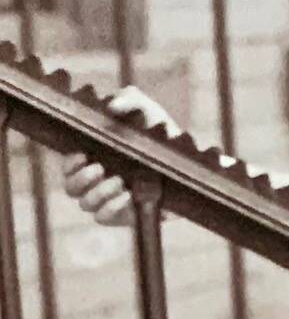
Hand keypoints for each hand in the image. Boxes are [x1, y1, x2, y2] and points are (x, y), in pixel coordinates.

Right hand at [60, 86, 177, 227]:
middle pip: (71, 188)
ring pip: (86, 204)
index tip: (83, 155)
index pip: (68, 166)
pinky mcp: (125, 215)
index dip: (69, 163)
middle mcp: (97, 181)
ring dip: (100, 193)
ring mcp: (110, 200)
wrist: (190, 159)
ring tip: (120, 181)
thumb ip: (129, 100)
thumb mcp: (145, 110)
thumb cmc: (159, 132)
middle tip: (100, 168)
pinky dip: (112, 208)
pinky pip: (104, 218)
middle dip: (82, 179)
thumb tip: (113, 105)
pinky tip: (127, 196)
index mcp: (93, 157)